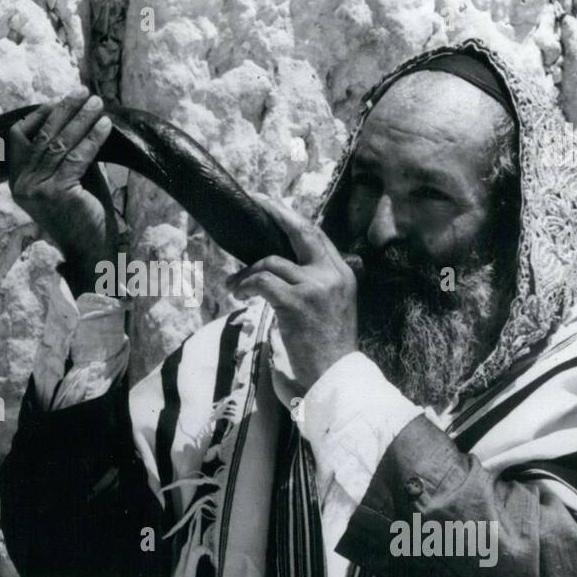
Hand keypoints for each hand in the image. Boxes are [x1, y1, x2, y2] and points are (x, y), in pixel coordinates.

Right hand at [7, 91, 118, 293]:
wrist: (90, 253)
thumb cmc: (83, 217)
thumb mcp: (67, 180)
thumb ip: (64, 155)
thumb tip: (78, 119)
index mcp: (17, 183)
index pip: (19, 138)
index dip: (38, 116)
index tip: (58, 102)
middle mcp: (21, 185)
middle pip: (41, 136)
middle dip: (65, 110)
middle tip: (84, 92)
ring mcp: (37, 190)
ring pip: (59, 143)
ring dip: (81, 119)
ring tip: (98, 102)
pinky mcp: (57, 192)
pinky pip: (77, 156)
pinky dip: (93, 138)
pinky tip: (105, 125)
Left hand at [224, 193, 358, 391]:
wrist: (335, 375)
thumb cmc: (329, 344)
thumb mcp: (334, 305)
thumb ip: (318, 281)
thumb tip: (284, 262)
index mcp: (342, 273)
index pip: (317, 236)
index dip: (293, 218)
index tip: (274, 205)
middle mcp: (331, 275)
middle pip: (302, 232)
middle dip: (277, 212)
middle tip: (257, 201)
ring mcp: (314, 288)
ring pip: (271, 262)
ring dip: (247, 272)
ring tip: (234, 285)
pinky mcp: (296, 303)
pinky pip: (262, 282)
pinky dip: (245, 285)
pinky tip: (238, 294)